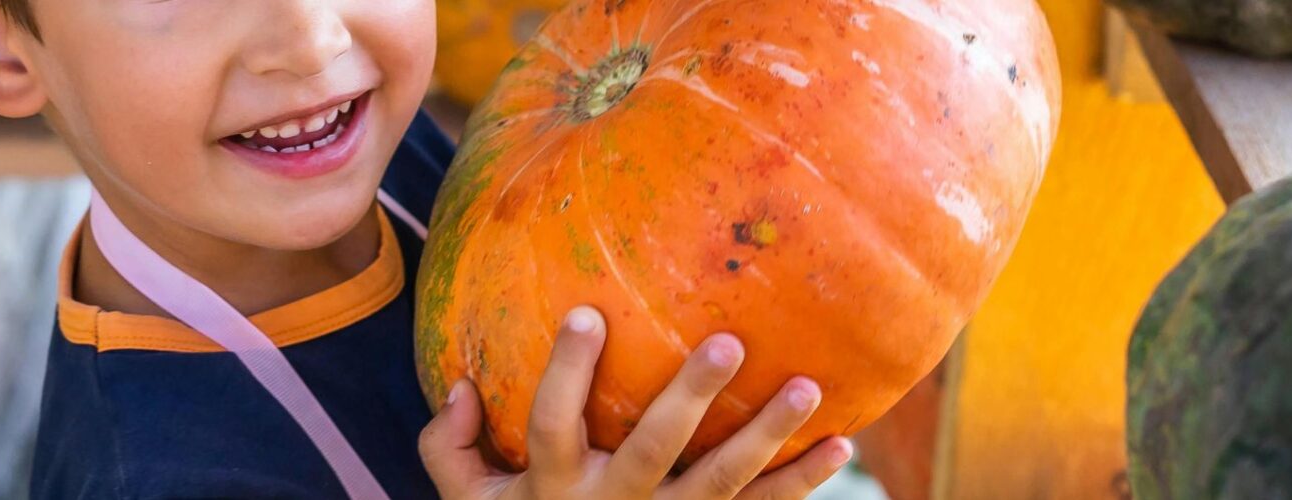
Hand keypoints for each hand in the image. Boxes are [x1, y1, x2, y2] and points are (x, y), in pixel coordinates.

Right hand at [418, 306, 855, 498]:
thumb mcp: (465, 497)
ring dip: (767, 437)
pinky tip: (842, 445)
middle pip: (654, 448)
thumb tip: (459, 386)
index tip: (587, 313)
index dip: (567, 372)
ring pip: (720, 482)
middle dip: (691, 397)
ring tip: (807, 388)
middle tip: (727, 343)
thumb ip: (448, 444)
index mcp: (552, 484)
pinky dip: (802, 482)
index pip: (553, 422)